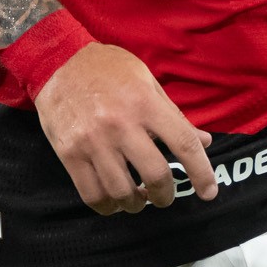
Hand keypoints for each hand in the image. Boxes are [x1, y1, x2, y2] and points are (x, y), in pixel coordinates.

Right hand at [34, 43, 220, 214]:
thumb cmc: (107, 69)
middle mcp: (121, 124)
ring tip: (138, 201)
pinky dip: (107, 206)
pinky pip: (92, 193)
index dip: (201, 173)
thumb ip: (174, 115)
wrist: (57, 60)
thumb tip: (204, 142)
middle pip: (155, 174)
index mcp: (145, 103)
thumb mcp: (147, 81)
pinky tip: (113, 202)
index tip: (209, 192)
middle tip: (164, 197)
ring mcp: (93, 141)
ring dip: (136, 204)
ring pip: (122, 191)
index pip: (184, 144)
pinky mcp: (69, 153)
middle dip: (165, 195)